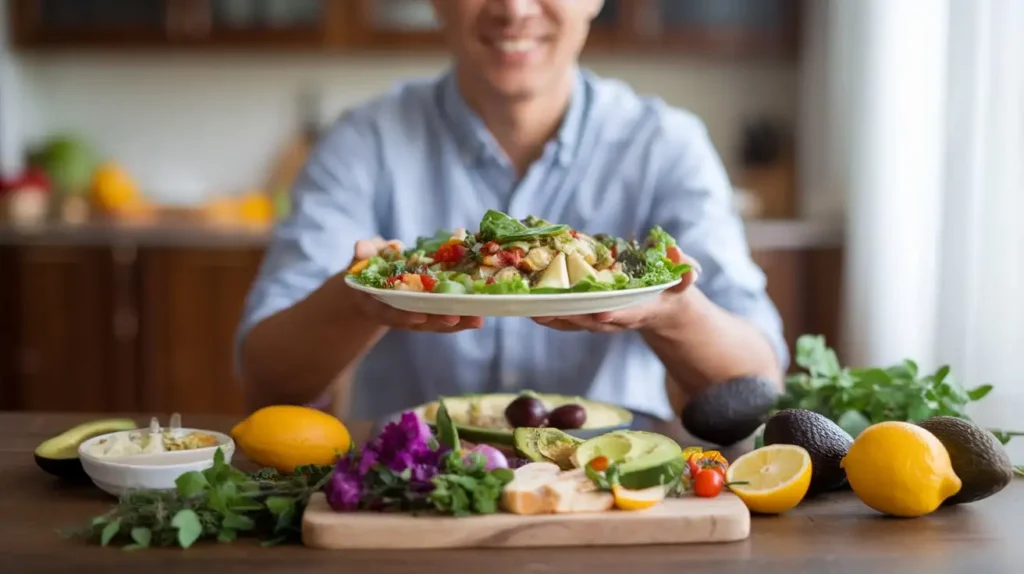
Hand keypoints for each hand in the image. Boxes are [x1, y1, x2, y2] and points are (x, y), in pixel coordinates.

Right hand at [340, 237, 483, 332]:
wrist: (369, 285)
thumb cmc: (366, 267)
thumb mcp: (362, 258)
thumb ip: (363, 253)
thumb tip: (362, 247)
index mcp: (375, 302)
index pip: (388, 312)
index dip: (402, 315)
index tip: (418, 316)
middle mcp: (395, 313)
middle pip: (417, 322)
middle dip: (437, 320)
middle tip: (455, 318)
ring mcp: (413, 314)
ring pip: (434, 323)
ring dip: (456, 323)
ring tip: (477, 319)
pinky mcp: (427, 312)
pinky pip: (444, 317)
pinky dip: (461, 318)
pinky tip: (480, 316)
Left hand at [532, 252, 700, 333]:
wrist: (661, 309)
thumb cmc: (671, 291)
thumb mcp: (683, 280)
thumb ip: (684, 271)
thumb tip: (678, 254)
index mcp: (643, 309)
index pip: (628, 313)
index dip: (615, 314)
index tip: (601, 314)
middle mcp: (619, 318)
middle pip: (593, 321)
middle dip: (572, 317)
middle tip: (550, 310)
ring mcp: (603, 320)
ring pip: (576, 322)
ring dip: (554, 318)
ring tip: (531, 310)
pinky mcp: (590, 317)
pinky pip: (568, 319)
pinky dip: (550, 315)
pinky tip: (530, 307)